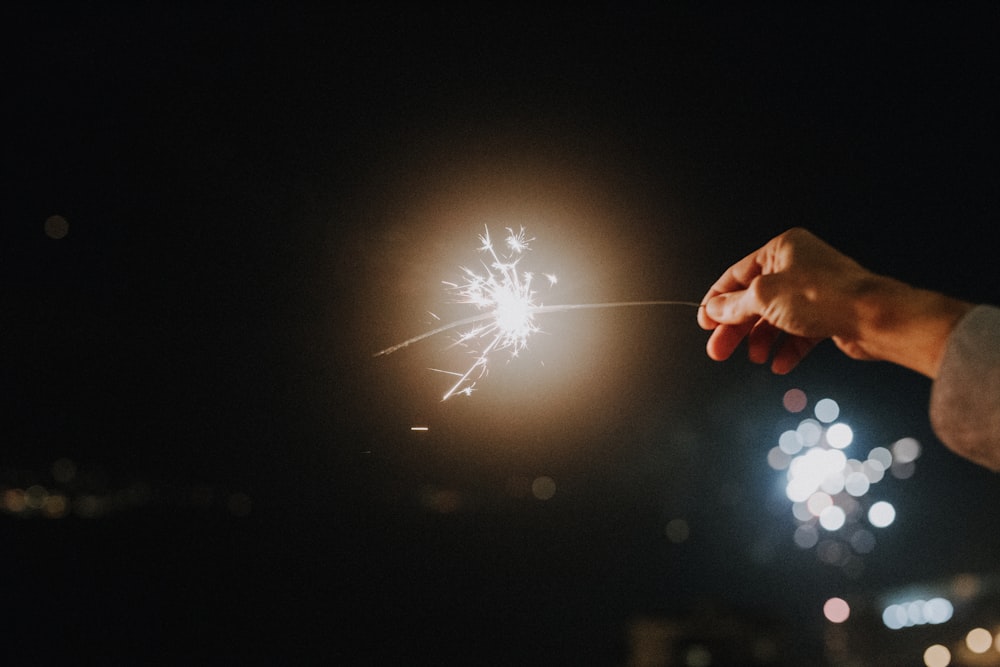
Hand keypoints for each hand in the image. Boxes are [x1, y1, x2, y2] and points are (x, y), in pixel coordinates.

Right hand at [698, 228, 970, 376]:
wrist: (873, 317)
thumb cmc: (823, 295)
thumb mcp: (764, 297)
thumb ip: (734, 305)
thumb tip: (713, 309)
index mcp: (780, 250)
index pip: (737, 275)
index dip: (717, 301)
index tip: (704, 323)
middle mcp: (797, 266)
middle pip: (753, 300)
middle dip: (736, 328)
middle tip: (719, 351)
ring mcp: (813, 291)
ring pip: (775, 319)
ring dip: (761, 340)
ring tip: (755, 358)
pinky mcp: (827, 314)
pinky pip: (798, 333)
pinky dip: (787, 348)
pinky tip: (780, 364)